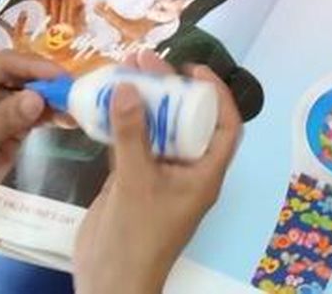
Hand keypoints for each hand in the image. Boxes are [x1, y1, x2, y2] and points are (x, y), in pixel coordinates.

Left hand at [0, 51, 60, 223]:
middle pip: (23, 75)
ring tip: (77, 109)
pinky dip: (50, 117)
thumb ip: (8, 116)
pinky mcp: (8, 127)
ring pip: (32, 95)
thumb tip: (40, 98)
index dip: (36, 66)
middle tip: (76, 92)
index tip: (62, 76)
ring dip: (54, 101)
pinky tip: (68, 120)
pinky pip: (33, 116)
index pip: (7, 62)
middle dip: (49, 83)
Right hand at [75, 55, 241, 293]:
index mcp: (204, 174)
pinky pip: (132, 142)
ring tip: (124, 69)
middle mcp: (186, 170)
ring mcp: (158, 175)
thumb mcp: (136, 182)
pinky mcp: (132, 180)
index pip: (225, 127)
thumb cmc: (137, 237)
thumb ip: (132, 134)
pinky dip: (121, 122)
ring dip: (143, 101)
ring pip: (157, 128)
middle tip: (145, 60)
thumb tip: (128, 86)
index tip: (193, 69)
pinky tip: (105, 100)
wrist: (109, 282)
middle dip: (169, 89)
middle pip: (186, 120)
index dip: (216, 94)